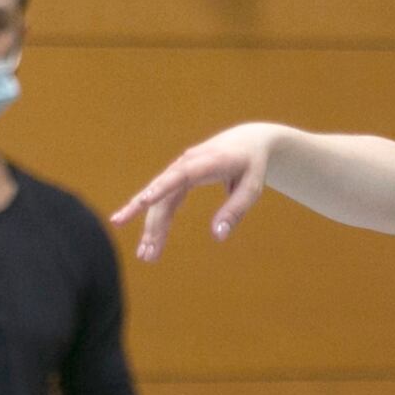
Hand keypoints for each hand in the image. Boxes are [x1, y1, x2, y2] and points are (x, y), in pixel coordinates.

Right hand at [113, 122, 281, 261]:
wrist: (247, 140)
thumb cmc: (252, 165)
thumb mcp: (252, 188)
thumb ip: (235, 210)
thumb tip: (218, 236)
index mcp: (209, 161)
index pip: (181, 175)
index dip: (163, 187)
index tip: (145, 201)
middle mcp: (188, 162)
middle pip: (164, 194)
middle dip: (153, 224)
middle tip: (146, 253)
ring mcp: (180, 169)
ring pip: (159, 199)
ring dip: (150, 226)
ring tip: (143, 254)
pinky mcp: (177, 178)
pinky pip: (162, 200)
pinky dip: (154, 220)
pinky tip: (146, 239)